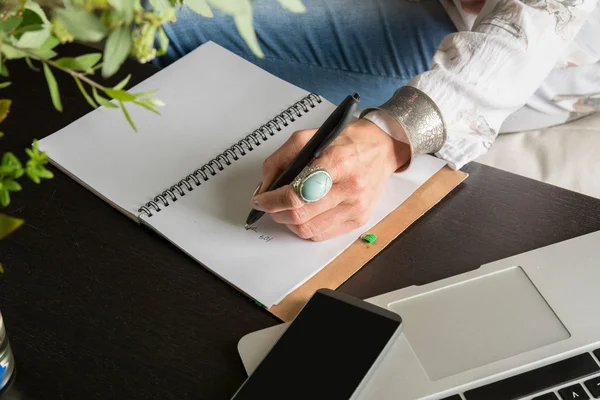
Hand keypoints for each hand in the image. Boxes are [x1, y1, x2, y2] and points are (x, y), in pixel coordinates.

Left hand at [251, 118, 409, 240]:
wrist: (381, 148)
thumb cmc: (346, 141)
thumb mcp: (309, 137)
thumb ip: (280, 159)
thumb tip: (265, 186)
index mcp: (337, 162)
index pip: (297, 193)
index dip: (272, 200)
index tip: (260, 200)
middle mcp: (350, 188)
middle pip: (300, 215)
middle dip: (276, 212)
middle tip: (269, 205)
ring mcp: (356, 207)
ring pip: (308, 229)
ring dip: (289, 222)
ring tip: (286, 208)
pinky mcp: (359, 220)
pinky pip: (322, 234)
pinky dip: (306, 227)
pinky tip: (305, 213)